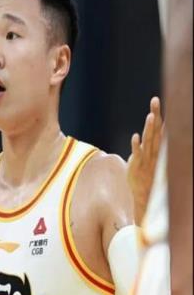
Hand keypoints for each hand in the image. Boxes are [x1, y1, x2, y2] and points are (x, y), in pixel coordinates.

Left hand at [127, 97, 162, 224]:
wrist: (144, 194)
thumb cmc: (147, 175)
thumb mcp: (149, 158)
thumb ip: (150, 144)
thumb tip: (152, 132)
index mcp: (156, 148)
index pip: (159, 128)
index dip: (158, 114)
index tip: (157, 100)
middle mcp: (154, 151)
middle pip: (155, 130)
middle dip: (155, 114)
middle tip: (155, 100)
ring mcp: (146, 158)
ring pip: (149, 140)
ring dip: (149, 128)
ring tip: (150, 116)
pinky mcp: (138, 166)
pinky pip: (137, 154)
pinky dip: (136, 145)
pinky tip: (135, 136)